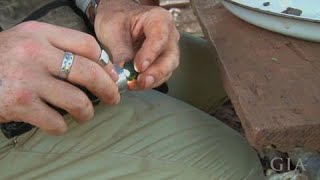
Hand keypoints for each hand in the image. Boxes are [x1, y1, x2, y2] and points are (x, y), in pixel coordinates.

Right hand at [0, 21, 119, 134]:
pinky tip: (57, 123)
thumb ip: (61, 48)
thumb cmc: (4, 59)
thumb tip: (101, 67)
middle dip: (108, 89)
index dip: (105, 63)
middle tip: (113, 99)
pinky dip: (61, 126)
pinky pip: (56, 121)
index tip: (111, 76)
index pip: (88, 45)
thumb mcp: (30, 42)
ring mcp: (27, 78)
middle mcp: (35, 52)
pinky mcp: (19, 104)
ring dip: (86, 112)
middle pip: (89, 72)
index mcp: (41, 33)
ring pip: (77, 101)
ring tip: (83, 114)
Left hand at [94, 0, 179, 88]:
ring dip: (152, 80)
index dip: (150, 53)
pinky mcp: (162, 62)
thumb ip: (120, 49)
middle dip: (156, 72)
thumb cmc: (116, 18)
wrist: (116, 20)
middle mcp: (168, 34)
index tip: (139, 66)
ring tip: (134, 85)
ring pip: (167, 69)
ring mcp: (167, 49)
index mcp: (159, 18)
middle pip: (170, 57)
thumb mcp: (112, 28)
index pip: (160, 37)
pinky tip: (135, 84)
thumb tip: (124, 70)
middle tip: (141, 81)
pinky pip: (159, 75)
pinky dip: (148, 82)